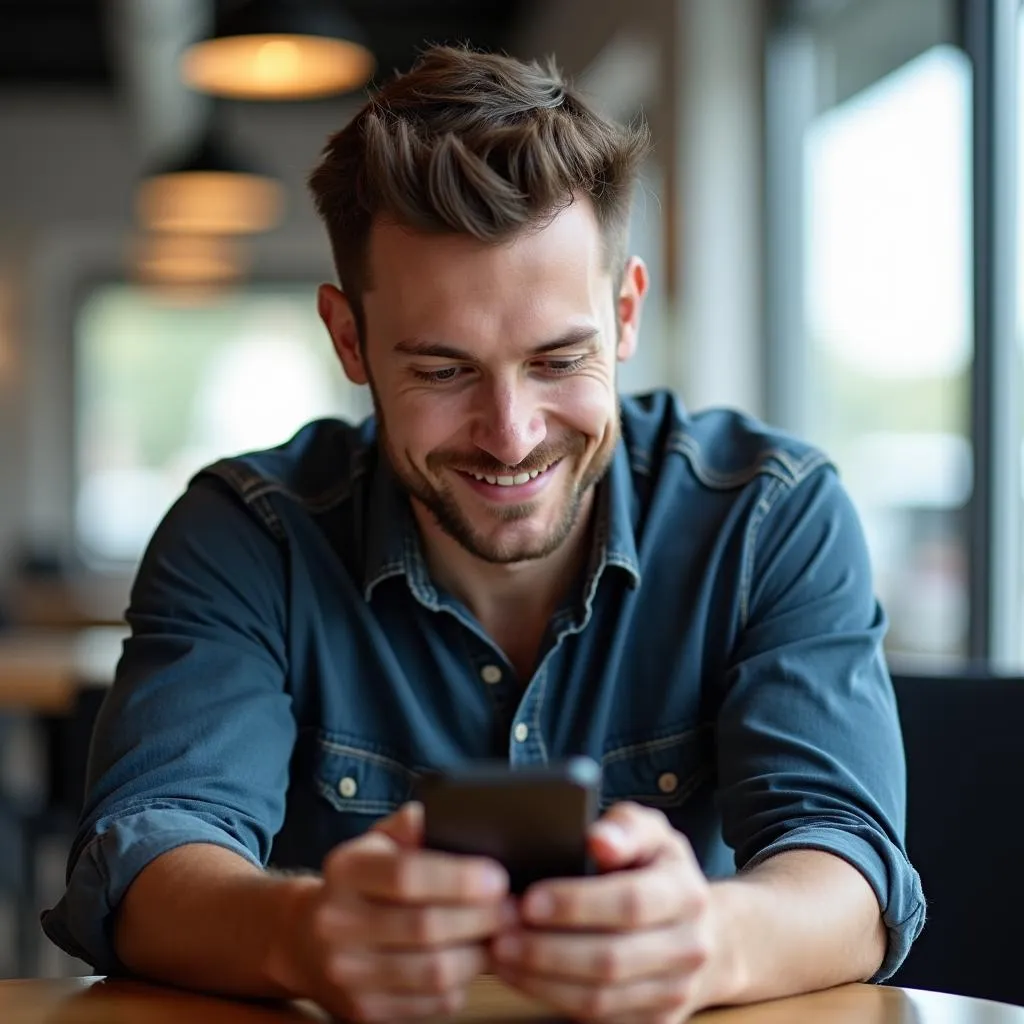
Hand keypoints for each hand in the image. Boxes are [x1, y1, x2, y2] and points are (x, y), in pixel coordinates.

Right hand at [273, 802, 514, 1021]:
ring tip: (502, 934)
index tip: (498, 876)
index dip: (459, 878)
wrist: (305, 940)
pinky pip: (433, 1004)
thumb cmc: (359, 884)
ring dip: (481, 953)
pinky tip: (474, 960)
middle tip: (513, 907)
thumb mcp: (377, 842)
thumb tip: (448, 814)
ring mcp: (349, 975)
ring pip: (435, 972)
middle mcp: (338, 925)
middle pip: (426, 928)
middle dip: (482, 918)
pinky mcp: (365, 1013)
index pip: (406, 876)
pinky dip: (465, 983)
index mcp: (345, 872)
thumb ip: (412, 826)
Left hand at [491, 802, 715, 1023]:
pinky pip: (597, 1019)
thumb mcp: (650, 833)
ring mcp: (674, 992)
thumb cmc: (658, 870)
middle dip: (547, 949)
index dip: (576, 905)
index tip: (530, 900)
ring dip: (542, 980)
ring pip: (600, 998)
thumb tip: (598, 840)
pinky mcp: (654, 1023)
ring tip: (501, 955)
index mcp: (686, 893)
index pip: (630, 903)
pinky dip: (551, 998)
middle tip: (501, 933)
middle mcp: (689, 948)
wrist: (702, 930)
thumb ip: (625, 827)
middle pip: (611, 959)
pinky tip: (521, 975)